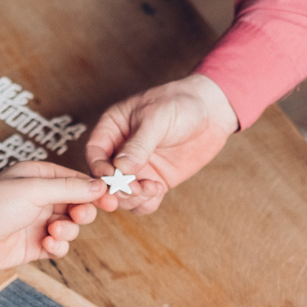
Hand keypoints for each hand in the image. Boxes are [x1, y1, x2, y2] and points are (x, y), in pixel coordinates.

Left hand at [0, 162, 103, 267]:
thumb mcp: (34, 190)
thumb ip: (69, 188)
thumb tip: (100, 185)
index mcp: (40, 176)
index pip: (77, 180)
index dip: (95, 190)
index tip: (111, 199)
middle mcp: (41, 198)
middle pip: (79, 204)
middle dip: (82, 212)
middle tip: (78, 217)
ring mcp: (39, 222)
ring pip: (72, 227)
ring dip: (67, 231)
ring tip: (51, 232)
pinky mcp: (36, 244)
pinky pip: (60, 246)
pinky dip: (58, 247)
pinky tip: (47, 244)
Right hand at [83, 73, 237, 212]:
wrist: (212, 111)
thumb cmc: (180, 103)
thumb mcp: (156, 118)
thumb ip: (138, 145)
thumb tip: (119, 170)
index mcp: (112, 129)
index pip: (95, 154)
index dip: (99, 169)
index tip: (112, 178)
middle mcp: (120, 151)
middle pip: (105, 180)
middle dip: (116, 189)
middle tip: (133, 190)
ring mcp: (138, 168)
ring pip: (122, 195)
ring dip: (132, 198)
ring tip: (152, 188)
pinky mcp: (155, 180)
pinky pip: (143, 201)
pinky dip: (146, 203)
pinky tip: (159, 190)